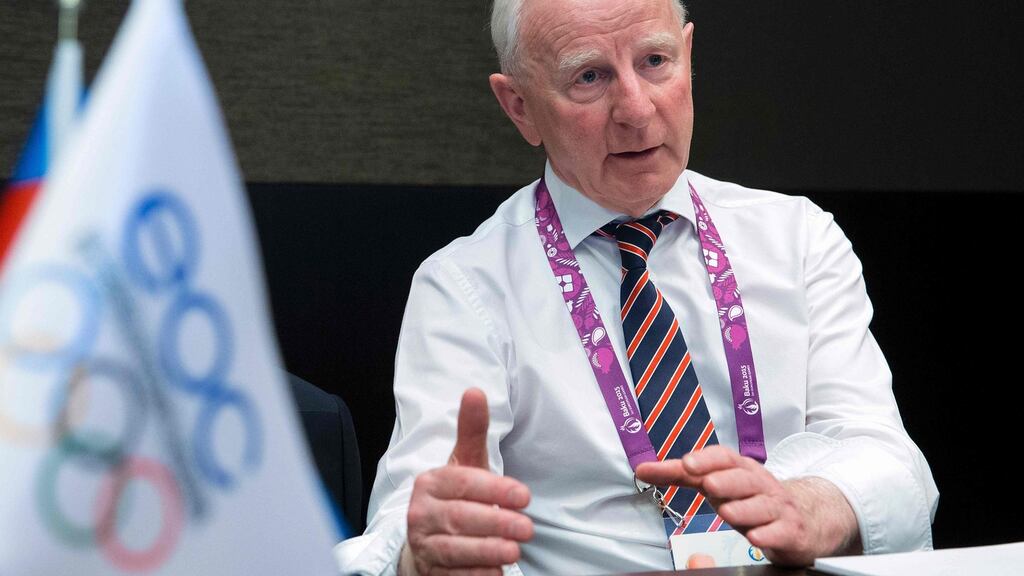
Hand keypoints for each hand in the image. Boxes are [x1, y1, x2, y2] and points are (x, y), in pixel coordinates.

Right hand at [401, 388, 533, 575]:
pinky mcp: (430, 571)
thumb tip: (475, 391)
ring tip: (514, 552)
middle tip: (528, 528)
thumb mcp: (465, 462)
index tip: (525, 496)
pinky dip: (474, 575)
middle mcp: (421, 512)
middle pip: (459, 518)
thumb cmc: (455, 495)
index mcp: (431, 482)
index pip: (463, 484)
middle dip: (496, 523)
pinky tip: (494, 573)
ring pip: (454, 549)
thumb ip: (472, 431)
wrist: (427, 537)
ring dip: (486, 552)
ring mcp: (424, 544)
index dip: (495, 490)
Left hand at [635, 445, 859, 566]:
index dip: (707, 459)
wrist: (801, 517)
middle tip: (708, 484)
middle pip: (744, 479)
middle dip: (726, 480)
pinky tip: (756, 537)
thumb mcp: (715, 482)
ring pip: (762, 505)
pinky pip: (780, 531)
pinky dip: (768, 534)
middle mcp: (760, 483)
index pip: (724, 458)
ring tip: (727, 512)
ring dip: (744, 508)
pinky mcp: (789, 529)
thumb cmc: (749, 497)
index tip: (687, 463)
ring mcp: (777, 506)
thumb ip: (679, 475)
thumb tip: (641, 469)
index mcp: (740, 469)